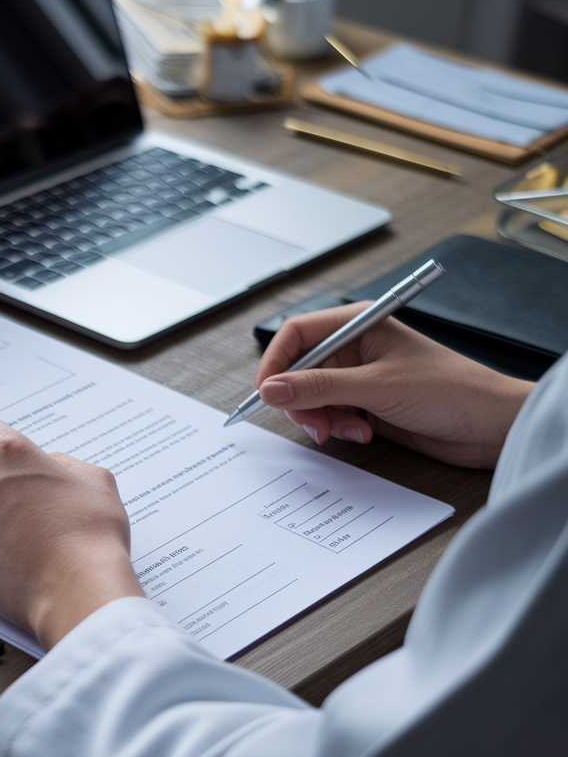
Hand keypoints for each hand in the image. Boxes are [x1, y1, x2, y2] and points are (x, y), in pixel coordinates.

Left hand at [0, 419, 142, 649]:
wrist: (78, 592)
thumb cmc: (91, 533)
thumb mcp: (96, 480)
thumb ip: (63, 464)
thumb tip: (50, 470)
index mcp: (6, 454)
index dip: (1, 448)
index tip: (11, 462)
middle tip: (28, 510)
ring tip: (27, 544)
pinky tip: (17, 567)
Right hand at [256, 304, 533, 468]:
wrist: (491, 426)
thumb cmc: (450, 391)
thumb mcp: (376, 388)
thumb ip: (319, 388)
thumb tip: (271, 390)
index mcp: (357, 324)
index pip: (296, 335)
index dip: (275, 364)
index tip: (267, 395)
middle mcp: (354, 347)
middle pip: (299, 370)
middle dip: (301, 400)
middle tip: (315, 423)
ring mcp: (360, 376)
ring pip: (312, 396)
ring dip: (323, 417)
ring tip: (351, 429)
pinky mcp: (367, 402)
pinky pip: (332, 413)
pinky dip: (339, 426)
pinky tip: (364, 432)